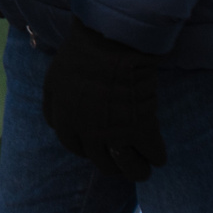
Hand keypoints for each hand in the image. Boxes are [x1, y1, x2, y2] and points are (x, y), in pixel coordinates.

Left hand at [42, 20, 166, 180]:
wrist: (111, 42)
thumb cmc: (84, 50)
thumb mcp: (55, 75)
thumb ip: (54, 100)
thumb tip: (54, 120)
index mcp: (63, 115)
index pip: (70, 143)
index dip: (82, 148)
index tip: (92, 147)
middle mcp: (85, 129)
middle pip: (97, 160)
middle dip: (109, 164)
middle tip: (118, 162)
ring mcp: (112, 132)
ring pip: (125, 165)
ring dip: (135, 170)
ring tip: (143, 170)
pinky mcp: (139, 127)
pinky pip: (150, 152)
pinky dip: (156, 155)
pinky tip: (158, 156)